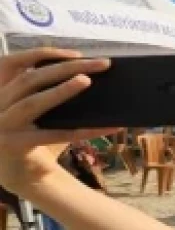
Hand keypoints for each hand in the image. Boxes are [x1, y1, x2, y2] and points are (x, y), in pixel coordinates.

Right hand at [0, 50, 114, 190]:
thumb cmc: (34, 137)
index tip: (76, 53)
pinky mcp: (13, 145)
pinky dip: (83, 130)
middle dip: (66, 68)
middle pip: (30, 78)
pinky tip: (108, 126)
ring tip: (86, 81)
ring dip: (60, 91)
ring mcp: (2, 125)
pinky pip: (52, 135)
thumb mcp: (35, 112)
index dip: (43, 54)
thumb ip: (46, 93)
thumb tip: (88, 75)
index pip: (15, 62)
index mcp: (1, 91)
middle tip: (101, 64)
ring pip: (32, 103)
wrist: (21, 176)